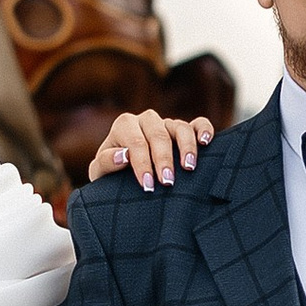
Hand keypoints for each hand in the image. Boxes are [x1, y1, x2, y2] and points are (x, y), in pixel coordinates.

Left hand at [84, 106, 214, 190]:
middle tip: (167, 182)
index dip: (142, 163)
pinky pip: (198, 124)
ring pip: (180, 127)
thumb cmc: (111, 175)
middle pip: (158, 135)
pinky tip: (206, 142)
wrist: (123, 177)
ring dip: (186, 147)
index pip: (136, 142)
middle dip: (163, 159)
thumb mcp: (100, 172)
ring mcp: (167, 123)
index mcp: (124, 125)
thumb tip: (124, 156)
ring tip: (188, 168)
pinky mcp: (185, 130)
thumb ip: (105, 162)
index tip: (148, 185)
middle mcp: (146, 120)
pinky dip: (204, 130)